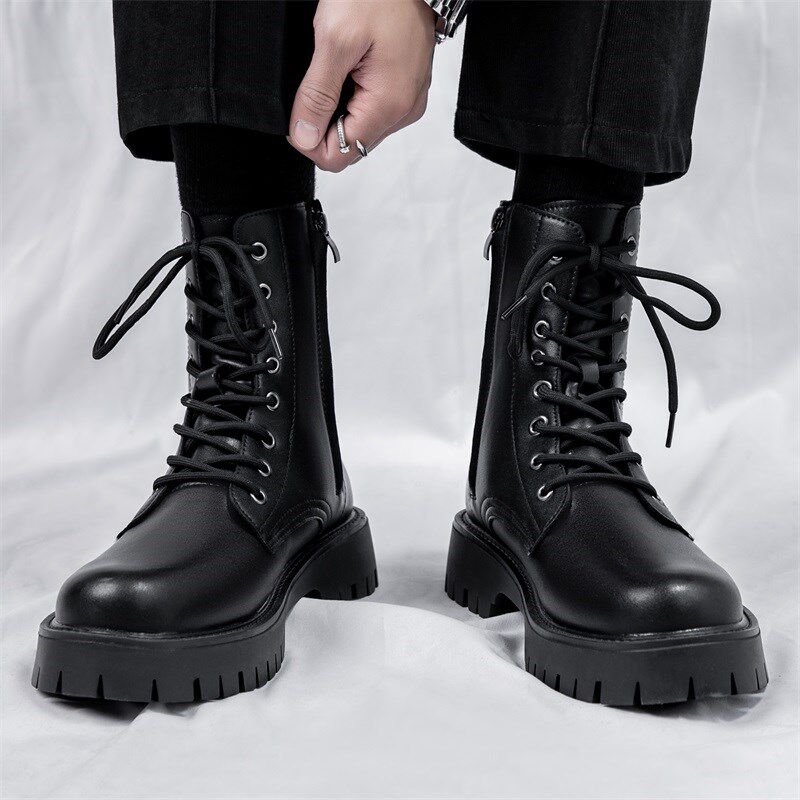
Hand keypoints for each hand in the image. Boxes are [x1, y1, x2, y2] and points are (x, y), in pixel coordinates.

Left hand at [288, 0, 435, 171]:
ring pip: (359, 129)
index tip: (299, 110)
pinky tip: (350, 69)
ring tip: (336, 70)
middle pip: (350, 146)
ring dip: (338, 109)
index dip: (309, 141)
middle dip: (323, 124)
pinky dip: (353, 97)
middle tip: (315, 83)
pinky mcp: (406, 90)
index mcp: (389, 106)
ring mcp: (407, 102)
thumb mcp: (335, 40)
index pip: (339, 156)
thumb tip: (304, 138)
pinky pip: (372, 110)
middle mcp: (403, 112)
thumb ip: (317, 95)